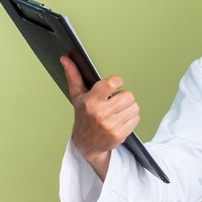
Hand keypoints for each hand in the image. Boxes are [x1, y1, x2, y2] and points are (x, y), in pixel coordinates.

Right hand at [60, 56, 139, 179]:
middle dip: (124, 97)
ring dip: (128, 108)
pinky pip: (136, 119)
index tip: (115, 84)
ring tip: (117, 112)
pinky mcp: (120, 134)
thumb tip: (66, 58)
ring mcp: (111, 125)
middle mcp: (101, 114)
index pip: (113, 83)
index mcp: (91, 101)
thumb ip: (74, 75)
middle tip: (114, 102)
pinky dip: (131, 119)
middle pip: (129, 95)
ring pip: (134, 107)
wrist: (86, 143)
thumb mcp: (78, 96)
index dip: (117, 81)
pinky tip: (120, 121)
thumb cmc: (83, 116)